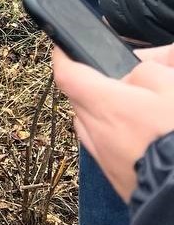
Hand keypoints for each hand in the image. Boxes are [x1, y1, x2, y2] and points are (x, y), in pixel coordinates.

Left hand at [52, 48, 173, 200]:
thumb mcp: (171, 89)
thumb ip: (150, 73)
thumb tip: (138, 74)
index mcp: (102, 104)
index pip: (67, 73)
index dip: (62, 56)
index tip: (63, 48)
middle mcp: (94, 131)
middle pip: (84, 99)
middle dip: (102, 85)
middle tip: (134, 79)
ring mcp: (103, 157)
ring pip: (97, 124)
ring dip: (113, 113)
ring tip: (147, 110)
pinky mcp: (117, 177)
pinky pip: (110, 147)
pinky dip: (123, 136)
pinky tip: (149, 137)